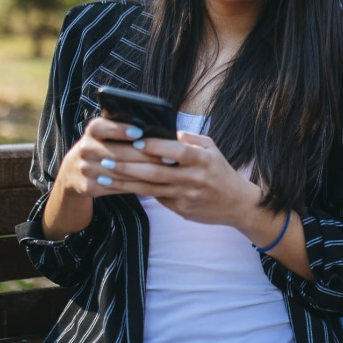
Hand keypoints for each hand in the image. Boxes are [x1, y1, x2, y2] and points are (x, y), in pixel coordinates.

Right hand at [52, 116, 161, 198]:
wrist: (72, 172)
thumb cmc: (100, 147)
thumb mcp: (104, 134)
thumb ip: (121, 129)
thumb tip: (153, 130)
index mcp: (92, 131)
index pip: (103, 127)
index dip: (120, 130)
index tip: (140, 132)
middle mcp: (85, 149)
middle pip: (119, 153)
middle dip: (146, 156)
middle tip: (169, 157)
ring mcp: (85, 169)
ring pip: (121, 172)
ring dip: (146, 173)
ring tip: (165, 171)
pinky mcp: (89, 187)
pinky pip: (117, 187)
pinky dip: (135, 186)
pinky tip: (152, 184)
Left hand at [116, 131, 260, 226]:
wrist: (237, 204)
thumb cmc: (220, 171)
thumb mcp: (211, 148)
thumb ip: (188, 139)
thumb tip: (164, 131)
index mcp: (202, 159)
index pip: (175, 151)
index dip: (154, 146)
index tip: (134, 140)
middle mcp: (193, 178)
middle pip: (155, 172)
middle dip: (128, 165)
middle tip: (106, 158)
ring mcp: (186, 196)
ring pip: (150, 188)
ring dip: (124, 181)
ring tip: (104, 175)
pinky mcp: (181, 210)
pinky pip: (156, 199)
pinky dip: (136, 192)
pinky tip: (119, 187)